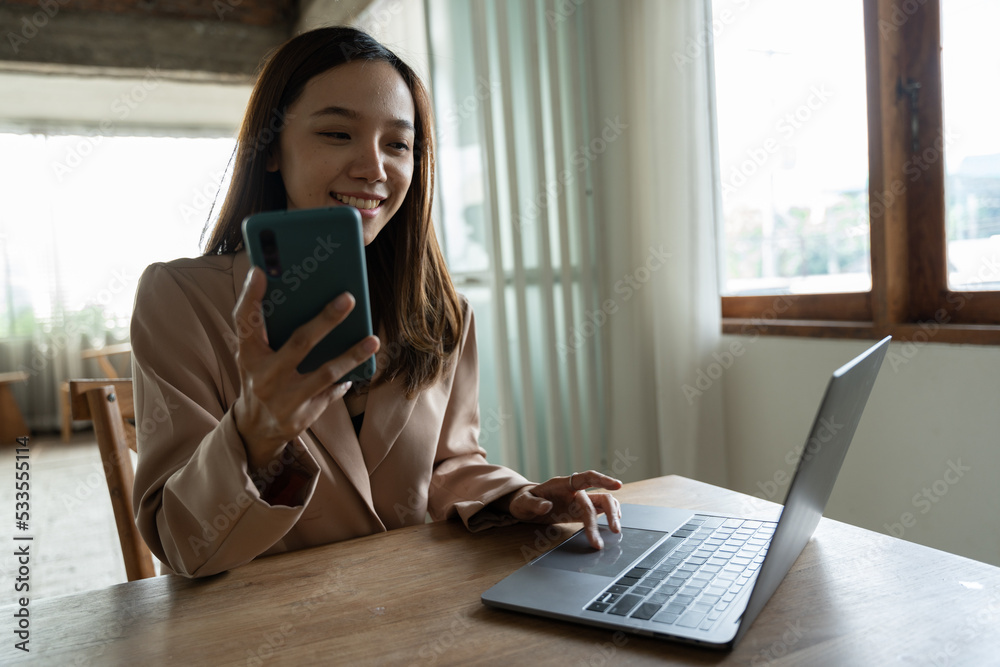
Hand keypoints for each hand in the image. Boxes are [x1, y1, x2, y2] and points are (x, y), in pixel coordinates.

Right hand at [231, 267, 379, 469]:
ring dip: (352, 355)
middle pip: (299, 343)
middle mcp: (264, 377)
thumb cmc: (261, 376)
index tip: (261, 271)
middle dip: (326, 320)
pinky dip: (348, 377)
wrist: (256, 428)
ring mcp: (284, 399)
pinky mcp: (302, 416)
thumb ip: (267, 329)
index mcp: (249, 355)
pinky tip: (364, 364)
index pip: (246, 322)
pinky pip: (332, 392)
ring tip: (373, 339)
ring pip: (325, 373)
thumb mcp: (254, 355)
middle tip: (348, 298)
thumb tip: (297, 290)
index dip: (251, 297)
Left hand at [507, 471, 622, 548]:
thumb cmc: (524, 501)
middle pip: (599, 497)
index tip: (617, 485)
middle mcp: (575, 491)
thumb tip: (547, 506)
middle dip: (608, 512)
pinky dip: (607, 518)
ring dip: (611, 515)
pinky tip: (611, 527)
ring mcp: (579, 501)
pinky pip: (599, 512)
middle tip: (613, 530)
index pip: (587, 477)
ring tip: (614, 532)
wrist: (525, 506)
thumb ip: (533, 503)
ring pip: (603, 503)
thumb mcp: (522, 503)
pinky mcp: (580, 512)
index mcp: (563, 484)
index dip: (603, 480)